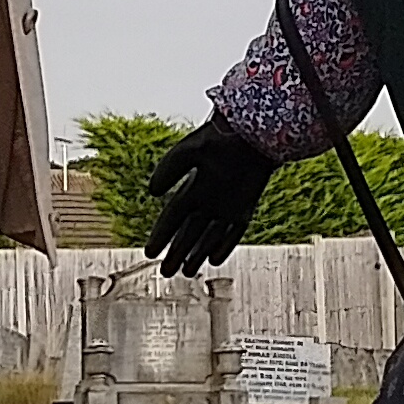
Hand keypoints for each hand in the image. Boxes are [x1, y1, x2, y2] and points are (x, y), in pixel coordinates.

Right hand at [146, 119, 277, 274]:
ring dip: (198, 254)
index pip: (172, 216)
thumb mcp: (191, 150)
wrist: (254, 130)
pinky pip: (235, 231)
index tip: (149, 252)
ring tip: (186, 272)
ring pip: (210, 235)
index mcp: (192, 186)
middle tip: (165, 272)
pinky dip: (225, 245)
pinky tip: (214, 260)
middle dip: (177, 252)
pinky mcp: (246, 206)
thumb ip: (171, 168)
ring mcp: (228, 204)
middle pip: (189, 232)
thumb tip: (152, 191)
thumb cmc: (222, 135)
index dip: (161, 235)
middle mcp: (208, 198)